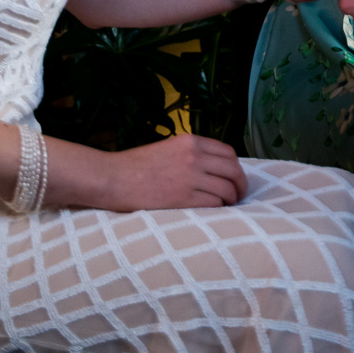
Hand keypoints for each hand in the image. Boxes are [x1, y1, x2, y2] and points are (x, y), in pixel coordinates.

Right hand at [98, 133, 247, 210]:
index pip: (228, 152)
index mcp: (190, 141)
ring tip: (227, 206)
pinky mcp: (183, 197)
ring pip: (227, 189)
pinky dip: (218, 209)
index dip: (236, 168)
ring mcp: (190, 176)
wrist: (113, 178)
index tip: (235, 178)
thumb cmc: (136, 166)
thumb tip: (214, 169)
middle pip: (233, 170)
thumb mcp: (168, 149)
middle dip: (241, 184)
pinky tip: (213, 212)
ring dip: (231, 199)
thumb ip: (191, 155)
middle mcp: (194, 156)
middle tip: (239, 195)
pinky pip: (213, 204)